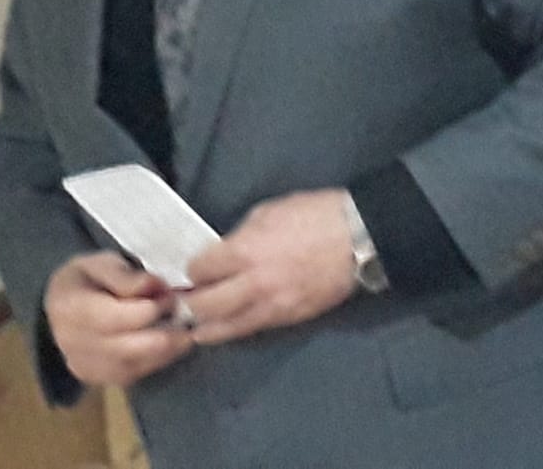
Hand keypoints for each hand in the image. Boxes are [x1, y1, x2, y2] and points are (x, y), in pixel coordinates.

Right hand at [43, 252, 191, 386]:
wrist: (63, 306)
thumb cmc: (87, 278)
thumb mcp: (101, 262)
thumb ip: (125, 276)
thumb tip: (156, 286)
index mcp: (69, 307)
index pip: (115, 318)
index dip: (149, 310)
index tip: (171, 296)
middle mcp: (71, 343)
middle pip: (127, 348)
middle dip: (163, 332)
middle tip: (185, 316)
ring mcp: (83, 366)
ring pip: (135, 365)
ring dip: (165, 349)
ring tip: (183, 329)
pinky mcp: (98, 379)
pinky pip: (134, 374)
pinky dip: (157, 360)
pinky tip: (170, 344)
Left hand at [182, 188, 358, 345]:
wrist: (360, 238)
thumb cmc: (315, 215)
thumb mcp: (269, 212)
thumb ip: (242, 235)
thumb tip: (226, 251)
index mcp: (245, 251)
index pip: (201, 269)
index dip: (192, 270)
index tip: (192, 270)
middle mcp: (252, 284)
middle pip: (205, 305)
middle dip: (189, 305)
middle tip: (183, 302)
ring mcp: (272, 306)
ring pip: (227, 327)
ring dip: (206, 328)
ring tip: (195, 329)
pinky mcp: (289, 318)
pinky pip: (254, 329)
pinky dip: (235, 331)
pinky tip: (225, 330)